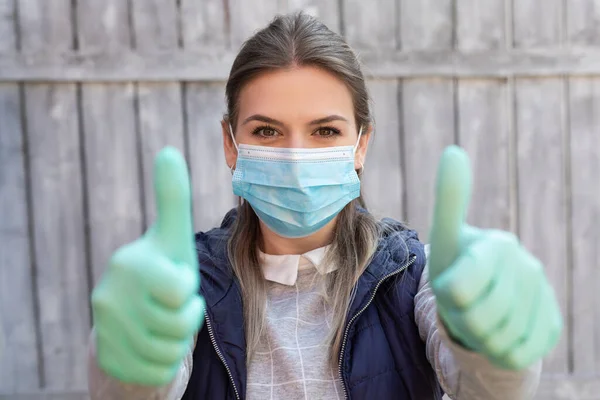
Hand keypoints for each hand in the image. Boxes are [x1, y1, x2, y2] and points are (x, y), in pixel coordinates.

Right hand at [91, 147, 204, 385]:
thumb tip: (169, 150)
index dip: (188, 291)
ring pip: (170, 351)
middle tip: (170, 305)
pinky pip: (158, 371)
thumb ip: (173, 197)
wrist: (129, 316)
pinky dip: (165, 362)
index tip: (175, 281)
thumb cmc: (161, 271)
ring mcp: (106, 332)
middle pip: (180, 322)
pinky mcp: (109, 360)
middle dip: (185, 317)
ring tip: (163, 322)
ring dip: (177, 340)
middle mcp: (109, 297)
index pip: (181, 289)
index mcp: (130, 264)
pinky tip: (152, 345)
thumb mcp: (172, 236)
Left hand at [428, 146, 561, 369]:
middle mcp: (525, 267)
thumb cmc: (456, 273)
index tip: (452, 284)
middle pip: (476, 316)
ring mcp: (542, 297)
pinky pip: (516, 352)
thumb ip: (449, 202)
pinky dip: (499, 350)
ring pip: (496, 338)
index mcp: (496, 245)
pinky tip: (500, 333)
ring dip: (478, 336)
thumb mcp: (445, 244)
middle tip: (463, 307)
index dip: (449, 293)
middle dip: (460, 317)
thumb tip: (454, 151)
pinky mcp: (551, 326)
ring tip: (479, 318)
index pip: (460, 285)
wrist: (483, 309)